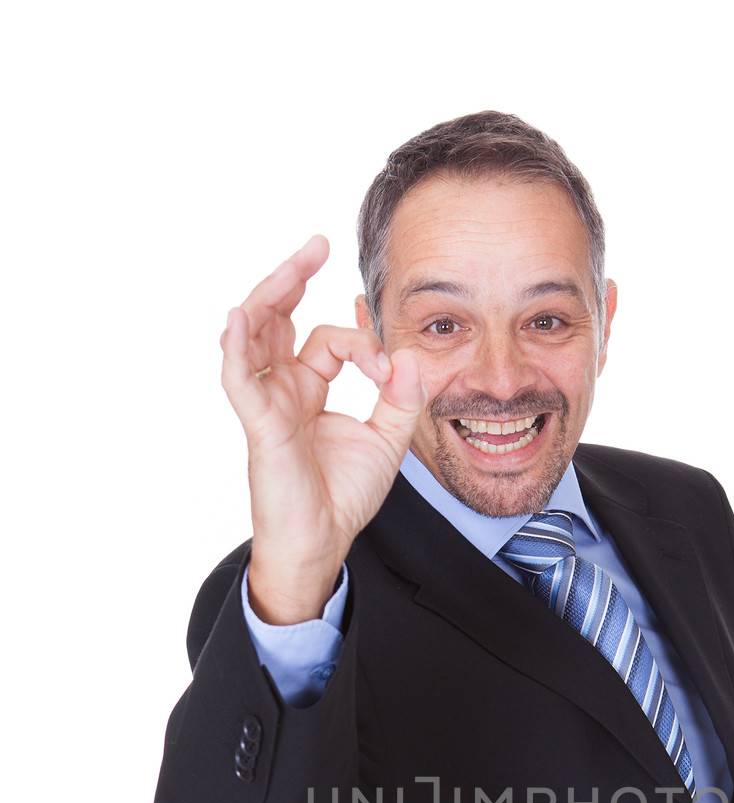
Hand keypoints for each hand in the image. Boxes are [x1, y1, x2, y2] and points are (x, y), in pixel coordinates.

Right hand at [219, 234, 427, 622]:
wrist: (324, 541)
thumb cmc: (344, 495)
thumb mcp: (389, 440)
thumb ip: (403, 398)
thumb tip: (410, 354)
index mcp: (307, 390)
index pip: (327, 341)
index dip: (361, 341)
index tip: (389, 366)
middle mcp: (281, 390)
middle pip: (276, 319)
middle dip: (292, 278)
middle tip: (316, 245)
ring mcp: (267, 404)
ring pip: (253, 335)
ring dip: (269, 296)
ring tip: (291, 267)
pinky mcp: (260, 424)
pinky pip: (239, 377)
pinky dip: (237, 346)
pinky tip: (239, 318)